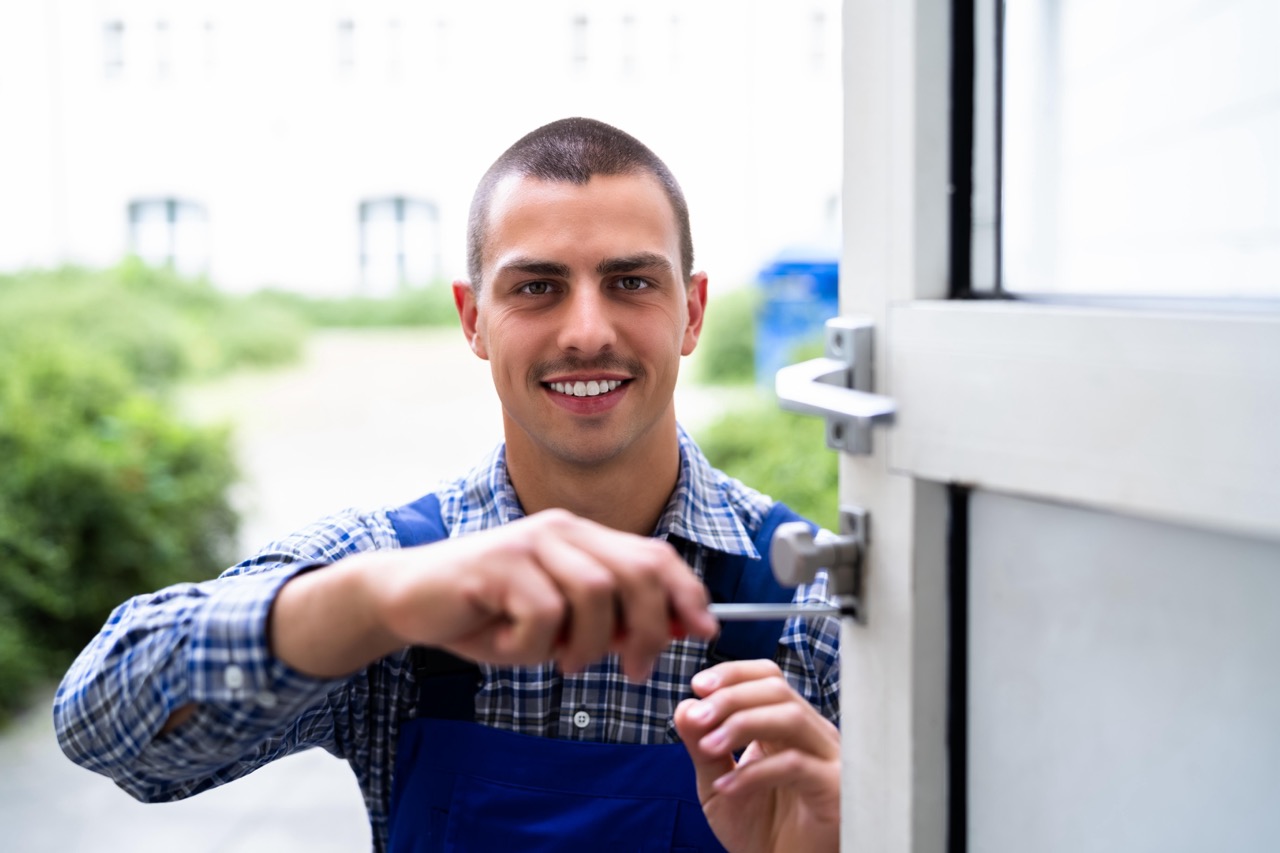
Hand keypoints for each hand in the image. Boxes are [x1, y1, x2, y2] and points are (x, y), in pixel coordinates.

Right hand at [372, 509, 717, 679]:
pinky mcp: (497, 564)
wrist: (408, 598)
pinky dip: (535, 645)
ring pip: (596, 593)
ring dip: (588, 642)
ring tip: (563, 661)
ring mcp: (529, 543)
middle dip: (650, 628)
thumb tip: (675, 631)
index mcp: (582, 537)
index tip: (705, 632)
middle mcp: (562, 530)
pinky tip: (512, 646)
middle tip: (635, 670)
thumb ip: (610, 621)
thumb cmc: (487, 614)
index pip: (655, 555)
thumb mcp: (558, 623)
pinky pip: (543, 613)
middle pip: (637, 572)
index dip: (687, 593)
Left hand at [674, 660, 839, 852]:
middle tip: (696, 718)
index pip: (767, 677)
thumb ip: (701, 747)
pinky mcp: (834, 788)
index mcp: (785, 724)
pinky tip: (726, 785)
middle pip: (776, 689)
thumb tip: (684, 706)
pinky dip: (755, 771)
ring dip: (741, 724)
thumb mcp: (716, 785)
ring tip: (707, 746)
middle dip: (730, 697)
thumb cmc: (756, 829)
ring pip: (790, 717)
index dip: (733, 674)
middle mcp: (811, 733)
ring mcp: (828, 758)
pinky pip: (796, 764)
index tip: (697, 686)